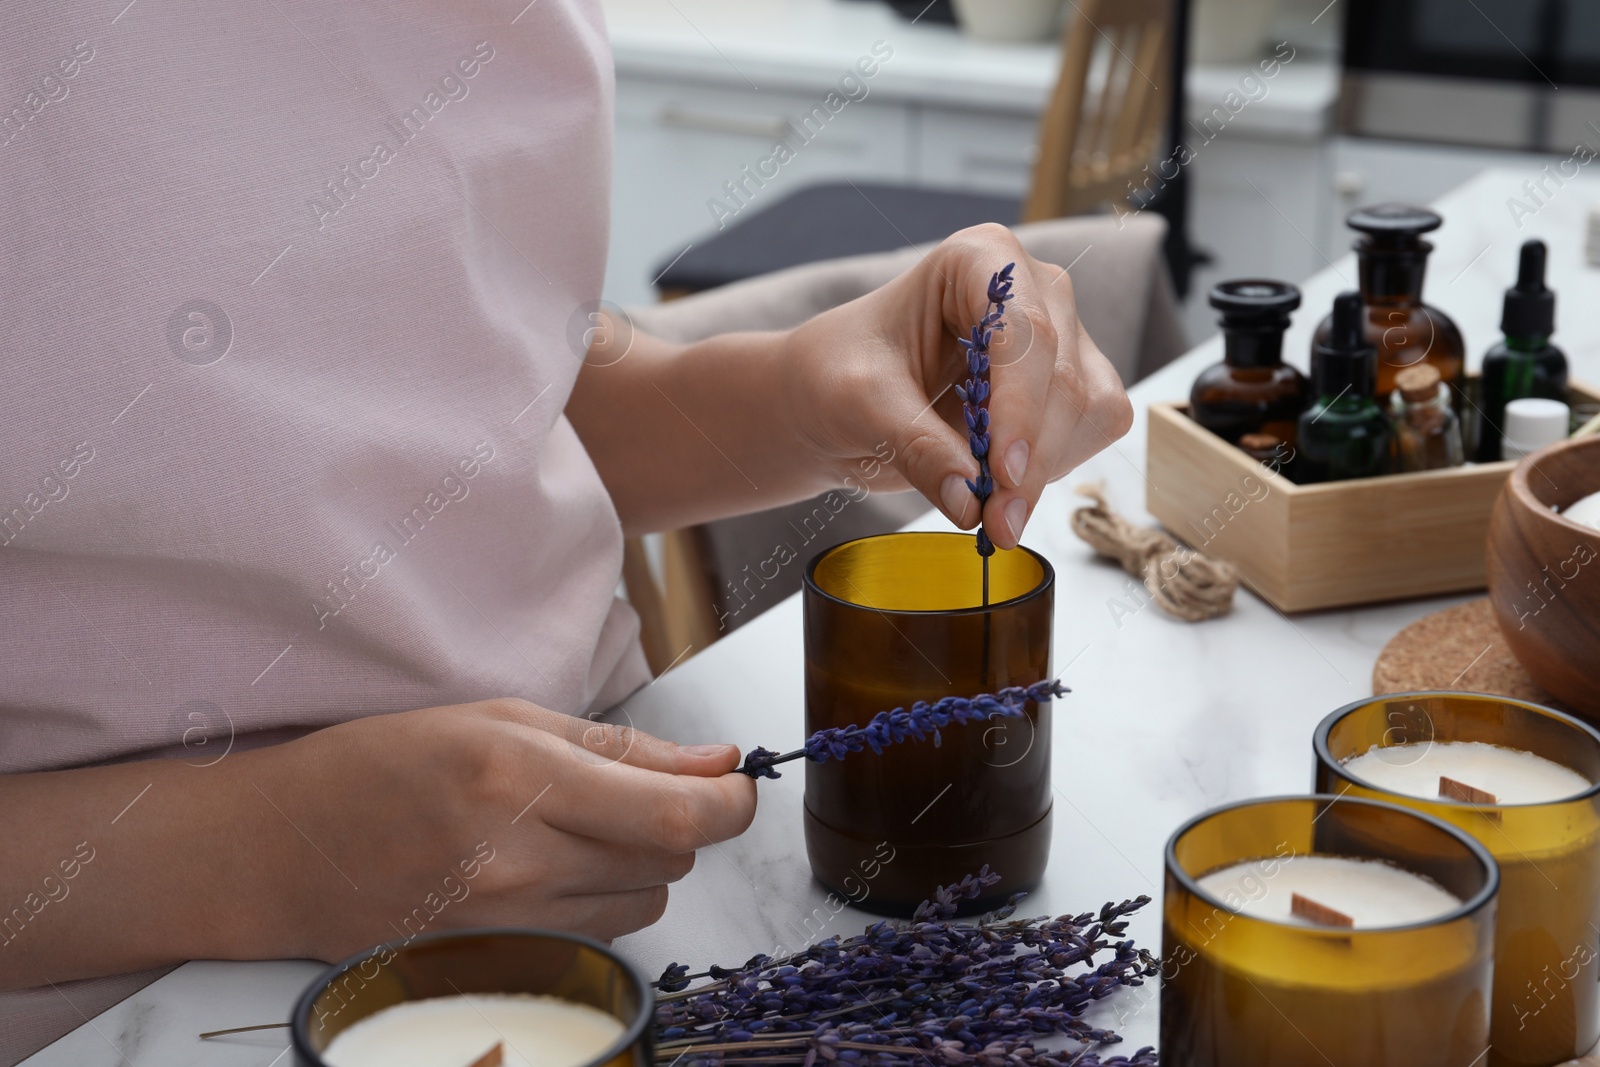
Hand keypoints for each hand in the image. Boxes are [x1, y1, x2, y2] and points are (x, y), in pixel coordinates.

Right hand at [249, 698, 755, 958]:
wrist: (280, 851)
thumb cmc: (382, 766)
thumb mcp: (503, 719)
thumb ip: (621, 747)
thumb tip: (714, 762)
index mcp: (520, 778)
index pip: (675, 814)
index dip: (731, 804)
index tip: (741, 786)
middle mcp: (518, 859)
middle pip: (669, 862)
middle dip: (680, 824)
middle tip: (637, 793)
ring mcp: (506, 922)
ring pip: (643, 905)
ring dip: (639, 867)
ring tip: (577, 830)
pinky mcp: (497, 960)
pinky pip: (597, 937)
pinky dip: (599, 904)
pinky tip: (549, 871)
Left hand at [781, 223, 1132, 549]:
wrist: (834, 395)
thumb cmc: (838, 374)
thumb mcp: (860, 405)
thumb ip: (916, 446)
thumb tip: (970, 500)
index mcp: (980, 259)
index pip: (1025, 332)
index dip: (1020, 407)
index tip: (1001, 474)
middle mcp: (1033, 289)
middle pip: (1065, 376)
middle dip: (1032, 459)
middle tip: (994, 522)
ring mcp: (1060, 335)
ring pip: (1092, 406)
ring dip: (1048, 470)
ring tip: (991, 511)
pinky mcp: (1070, 384)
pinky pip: (1095, 428)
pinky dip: (1056, 468)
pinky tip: (1004, 485)